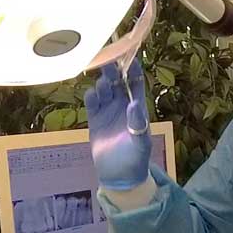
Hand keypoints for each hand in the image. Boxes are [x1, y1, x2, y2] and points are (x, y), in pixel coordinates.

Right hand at [85, 60, 151, 190]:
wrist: (119, 177)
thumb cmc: (136, 160)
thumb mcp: (141, 144)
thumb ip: (138, 125)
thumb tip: (133, 104)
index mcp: (137, 107)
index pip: (136, 82)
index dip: (132, 68)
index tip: (128, 56)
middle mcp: (122, 105)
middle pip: (117, 81)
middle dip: (113, 71)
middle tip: (108, 63)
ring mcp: (108, 111)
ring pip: (104, 89)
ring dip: (102, 84)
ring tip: (102, 86)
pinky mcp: (95, 119)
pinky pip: (92, 102)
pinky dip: (91, 96)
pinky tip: (92, 96)